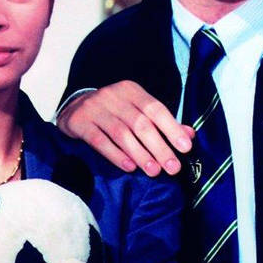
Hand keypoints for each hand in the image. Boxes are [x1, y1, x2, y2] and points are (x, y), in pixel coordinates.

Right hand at [57, 81, 193, 176]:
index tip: (186, 148)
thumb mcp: (136, 110)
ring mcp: (94, 108)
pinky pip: (99, 141)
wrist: (73, 108)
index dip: (172, 128)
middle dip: (159, 147)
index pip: (155, 108)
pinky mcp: (79, 122)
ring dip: (140, 154)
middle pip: (140, 123)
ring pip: (121, 133)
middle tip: (172, 168)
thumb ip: (162, 122)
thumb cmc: (113, 112)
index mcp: (131, 90)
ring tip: (153, 171)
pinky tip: (129, 167)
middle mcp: (112, 96)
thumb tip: (189, 135)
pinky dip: (116, 155)